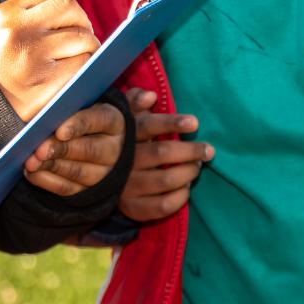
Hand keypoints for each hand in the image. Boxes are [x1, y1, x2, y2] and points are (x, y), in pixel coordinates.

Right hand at [0, 0, 98, 120]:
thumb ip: (25, 16)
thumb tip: (68, 10)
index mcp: (6, 14)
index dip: (67, 6)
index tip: (69, 19)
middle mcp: (19, 31)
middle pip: (70, 8)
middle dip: (83, 20)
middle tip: (82, 35)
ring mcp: (33, 56)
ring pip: (82, 36)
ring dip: (89, 44)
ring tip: (83, 53)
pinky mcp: (46, 81)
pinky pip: (82, 63)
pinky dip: (85, 64)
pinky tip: (78, 70)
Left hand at [22, 101, 124, 196]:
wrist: (91, 139)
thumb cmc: (78, 116)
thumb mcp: (78, 105)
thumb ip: (64, 106)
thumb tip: (41, 114)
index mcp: (113, 122)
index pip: (98, 120)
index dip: (78, 125)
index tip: (60, 131)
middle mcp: (113, 149)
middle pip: (88, 150)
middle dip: (61, 150)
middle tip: (40, 149)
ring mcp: (102, 172)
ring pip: (76, 171)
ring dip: (51, 166)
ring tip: (31, 162)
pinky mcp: (87, 189)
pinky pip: (66, 188)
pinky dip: (46, 180)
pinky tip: (32, 172)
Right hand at [117, 88, 211, 221]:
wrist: (95, 174)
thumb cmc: (121, 140)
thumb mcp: (123, 117)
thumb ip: (135, 101)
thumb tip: (151, 96)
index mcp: (122, 135)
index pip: (147, 125)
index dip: (171, 123)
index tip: (195, 123)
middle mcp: (122, 160)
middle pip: (162, 153)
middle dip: (191, 150)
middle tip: (208, 150)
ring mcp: (125, 186)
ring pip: (165, 179)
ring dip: (188, 172)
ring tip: (197, 167)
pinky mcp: (131, 207)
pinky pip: (162, 206)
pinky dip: (180, 197)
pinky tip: (186, 188)